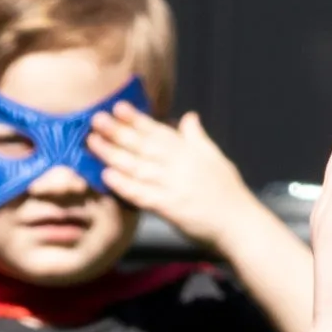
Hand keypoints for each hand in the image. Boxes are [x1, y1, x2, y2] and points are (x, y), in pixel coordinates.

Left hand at [88, 101, 250, 246]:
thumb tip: (188, 116)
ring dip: (113, 154)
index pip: (157, 131)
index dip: (136, 119)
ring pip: (137, 166)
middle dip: (117, 131)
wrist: (239, 224)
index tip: (117, 107)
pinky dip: (124, 185)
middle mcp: (178, 165)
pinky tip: (106, 176)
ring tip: (92, 143)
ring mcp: (173, 186)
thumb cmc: (228, 193)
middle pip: (142, 145)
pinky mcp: (170, 208)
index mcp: (189, 152)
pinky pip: (142, 194)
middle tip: (94, 119)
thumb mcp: (216, 158)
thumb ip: (198, 137)